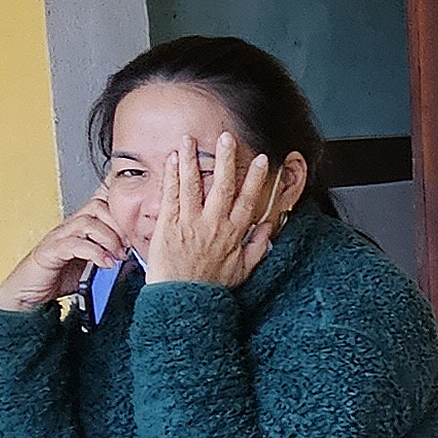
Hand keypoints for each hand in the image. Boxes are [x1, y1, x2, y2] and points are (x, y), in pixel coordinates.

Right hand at [0, 205, 127, 313]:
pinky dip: (94, 252)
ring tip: (118, 255)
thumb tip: (135, 257)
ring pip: (88, 221)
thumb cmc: (57, 278)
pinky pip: (74, 244)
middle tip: (130, 245)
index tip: (139, 208)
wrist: (26, 295)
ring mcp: (58, 237)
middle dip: (120, 224)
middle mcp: (70, 227)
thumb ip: (110, 257)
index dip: (120, 198)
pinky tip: (105, 263)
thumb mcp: (92, 266)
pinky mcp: (50, 252)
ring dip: (109, 238)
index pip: (102, 200)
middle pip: (99, 206)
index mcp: (81, 227)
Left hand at [137, 132, 280, 288]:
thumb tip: (268, 230)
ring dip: (193, 160)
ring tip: (190, 139)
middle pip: (222, 185)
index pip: (247, 200)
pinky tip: (173, 159)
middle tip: (227, 136)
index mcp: (232, 234)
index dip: (254, 179)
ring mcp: (190, 223)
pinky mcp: (168, 225)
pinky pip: (171, 196)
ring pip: (193, 185)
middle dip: (226, 159)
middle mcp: (213, 224)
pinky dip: (172, 176)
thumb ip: (257, 248)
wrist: (182, 301)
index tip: (259, 159)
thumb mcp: (242, 271)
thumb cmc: (210, 288)